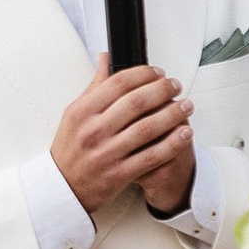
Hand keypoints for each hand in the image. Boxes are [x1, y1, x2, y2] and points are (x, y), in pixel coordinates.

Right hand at [51, 58, 196, 220]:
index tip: (158, 73)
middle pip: (137, 102)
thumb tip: (105, 59)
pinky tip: (184, 133)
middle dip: (163, 90)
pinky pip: (152, 156)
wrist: (62, 188)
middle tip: (175, 86)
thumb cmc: (70, 149)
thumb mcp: (74, 114)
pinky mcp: (119, 174)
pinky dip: (172, 143)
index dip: (144, 74)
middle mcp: (93, 131)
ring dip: (173, 114)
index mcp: (82, 112)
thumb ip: (93, 87)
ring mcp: (106, 153)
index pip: (119, 82)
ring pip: (147, 128)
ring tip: (186, 106)